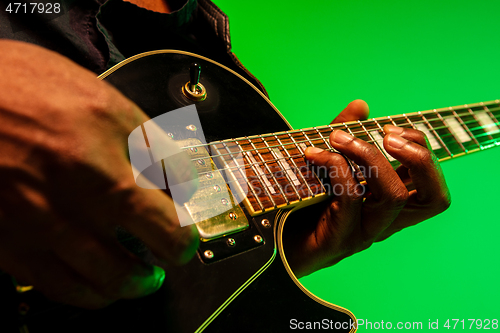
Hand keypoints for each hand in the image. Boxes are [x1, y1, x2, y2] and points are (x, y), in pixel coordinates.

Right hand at [0, 40, 198, 307]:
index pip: (180, 187)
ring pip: (113, 276)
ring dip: (139, 281)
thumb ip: (145, 136)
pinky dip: (92, 294)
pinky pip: (61, 286)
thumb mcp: (98, 98)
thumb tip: (179, 167)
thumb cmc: (23, 88)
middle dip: (180, 245)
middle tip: (179, 248)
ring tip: (147, 279)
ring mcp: (46, 227)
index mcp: (109, 153)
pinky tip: (101, 289)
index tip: (190, 208)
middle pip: (162, 237)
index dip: (192, 195)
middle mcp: (83, 197)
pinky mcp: (10, 246)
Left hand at [284, 100, 450, 276]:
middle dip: (418, 157)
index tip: (392, 128)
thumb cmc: (302, 202)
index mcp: (387, 205)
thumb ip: (346, 135)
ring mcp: (363, 233)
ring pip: (393, 196)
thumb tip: (361, 105)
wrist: (270, 242)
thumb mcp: (326, 161)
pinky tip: (313, 154)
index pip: (432, 186)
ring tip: (339, 138)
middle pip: (433, 197)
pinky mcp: (337, 239)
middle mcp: (384, 222)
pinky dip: (335, 167)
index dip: (423, 151)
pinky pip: (350, 198)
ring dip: (369, 155)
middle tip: (386, 134)